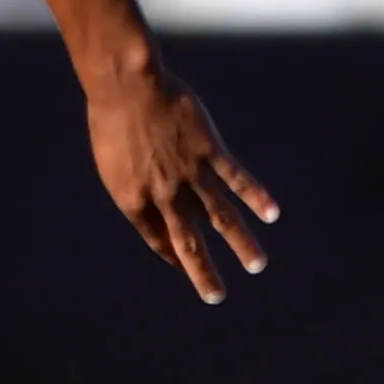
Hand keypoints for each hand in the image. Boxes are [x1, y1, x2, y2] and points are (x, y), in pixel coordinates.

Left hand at [85, 64, 276, 303]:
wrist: (125, 87)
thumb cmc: (112, 120)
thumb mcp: (112, 162)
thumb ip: (133, 186)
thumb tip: (150, 202)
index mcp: (133, 199)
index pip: (157, 238)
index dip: (172, 255)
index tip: (185, 268)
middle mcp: (163, 195)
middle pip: (189, 240)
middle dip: (203, 271)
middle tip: (216, 296)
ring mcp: (189, 174)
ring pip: (220, 217)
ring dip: (241, 243)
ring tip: (257, 265)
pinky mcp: (209, 151)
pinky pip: (237, 179)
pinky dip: (256, 196)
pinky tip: (272, 214)